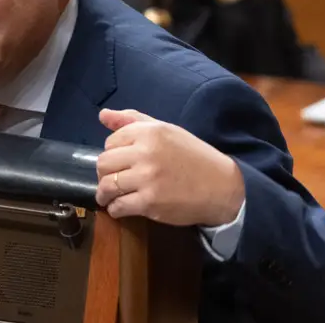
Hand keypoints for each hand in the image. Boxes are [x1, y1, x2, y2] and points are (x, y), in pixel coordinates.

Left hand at [95, 108, 244, 226]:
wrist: (221, 186)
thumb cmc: (192, 156)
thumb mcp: (166, 130)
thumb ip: (133, 120)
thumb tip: (103, 115)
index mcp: (149, 132)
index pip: (110, 142)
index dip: (112, 153)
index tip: (120, 161)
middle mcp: (145, 152)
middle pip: (103, 164)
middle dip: (104, 174)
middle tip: (112, 180)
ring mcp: (147, 178)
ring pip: (107, 186)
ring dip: (104, 194)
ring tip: (109, 196)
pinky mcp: (150, 202)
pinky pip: (118, 206)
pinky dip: (115, 209)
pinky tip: (121, 207)